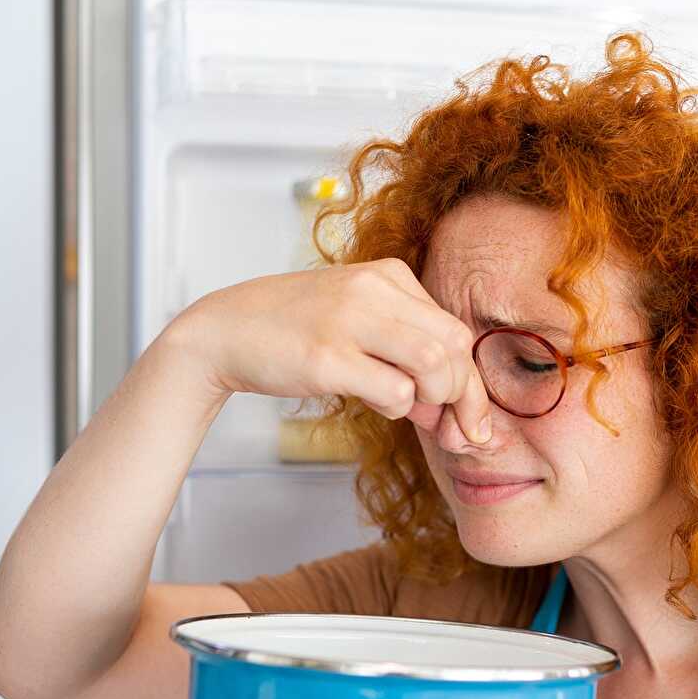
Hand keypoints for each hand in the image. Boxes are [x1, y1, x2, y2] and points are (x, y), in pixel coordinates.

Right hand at [168, 258, 490, 441]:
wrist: (225, 331)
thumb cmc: (296, 331)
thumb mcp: (358, 320)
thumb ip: (404, 350)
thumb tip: (449, 405)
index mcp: (388, 275)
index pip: (456, 330)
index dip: (471, 383)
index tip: (472, 421)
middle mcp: (373, 289)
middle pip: (455, 346)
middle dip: (462, 396)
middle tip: (446, 424)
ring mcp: (349, 320)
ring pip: (435, 364)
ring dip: (434, 400)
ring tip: (410, 409)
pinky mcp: (326, 357)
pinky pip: (395, 391)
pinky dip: (398, 408)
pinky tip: (376, 404)